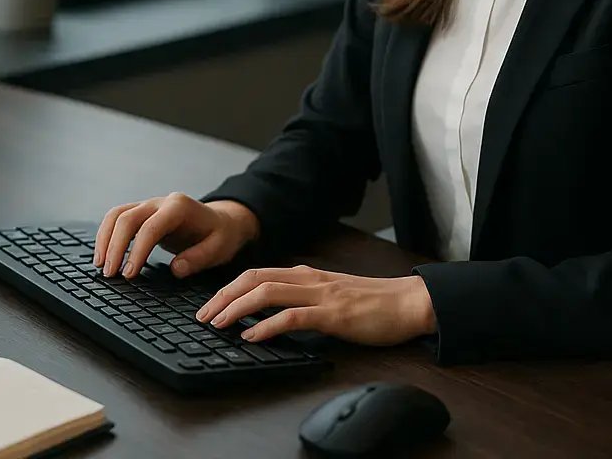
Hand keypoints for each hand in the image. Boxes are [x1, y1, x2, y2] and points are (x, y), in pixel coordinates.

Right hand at [93, 192, 259, 279]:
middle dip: (115, 246)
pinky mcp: (142, 213)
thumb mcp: (219, 248)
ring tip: (101, 265)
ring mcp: (149, 205)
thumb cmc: (220, 235)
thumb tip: (176, 269)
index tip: (129, 274)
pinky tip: (104, 254)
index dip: (137, 250)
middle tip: (110, 274)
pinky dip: (106, 235)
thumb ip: (199, 258)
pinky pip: (117, 218)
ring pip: (117, 215)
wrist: (221, 220)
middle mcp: (161, 202)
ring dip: (105, 239)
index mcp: (179, 207)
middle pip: (128, 218)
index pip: (151, 227)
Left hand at [195, 265, 436, 346]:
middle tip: (202, 316)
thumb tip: (273, 314)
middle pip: (253, 279)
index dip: (228, 288)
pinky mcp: (333, 314)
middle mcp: (309, 278)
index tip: (209, 305)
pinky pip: (293, 316)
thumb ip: (304, 298)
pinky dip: (267, 326)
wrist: (409, 302)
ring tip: (217, 325)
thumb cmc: (373, 303)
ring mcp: (321, 294)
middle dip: (223, 296)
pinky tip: (252, 337)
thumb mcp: (330, 295)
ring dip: (236, 309)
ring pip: (267, 293)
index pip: (256, 274)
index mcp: (306, 274)